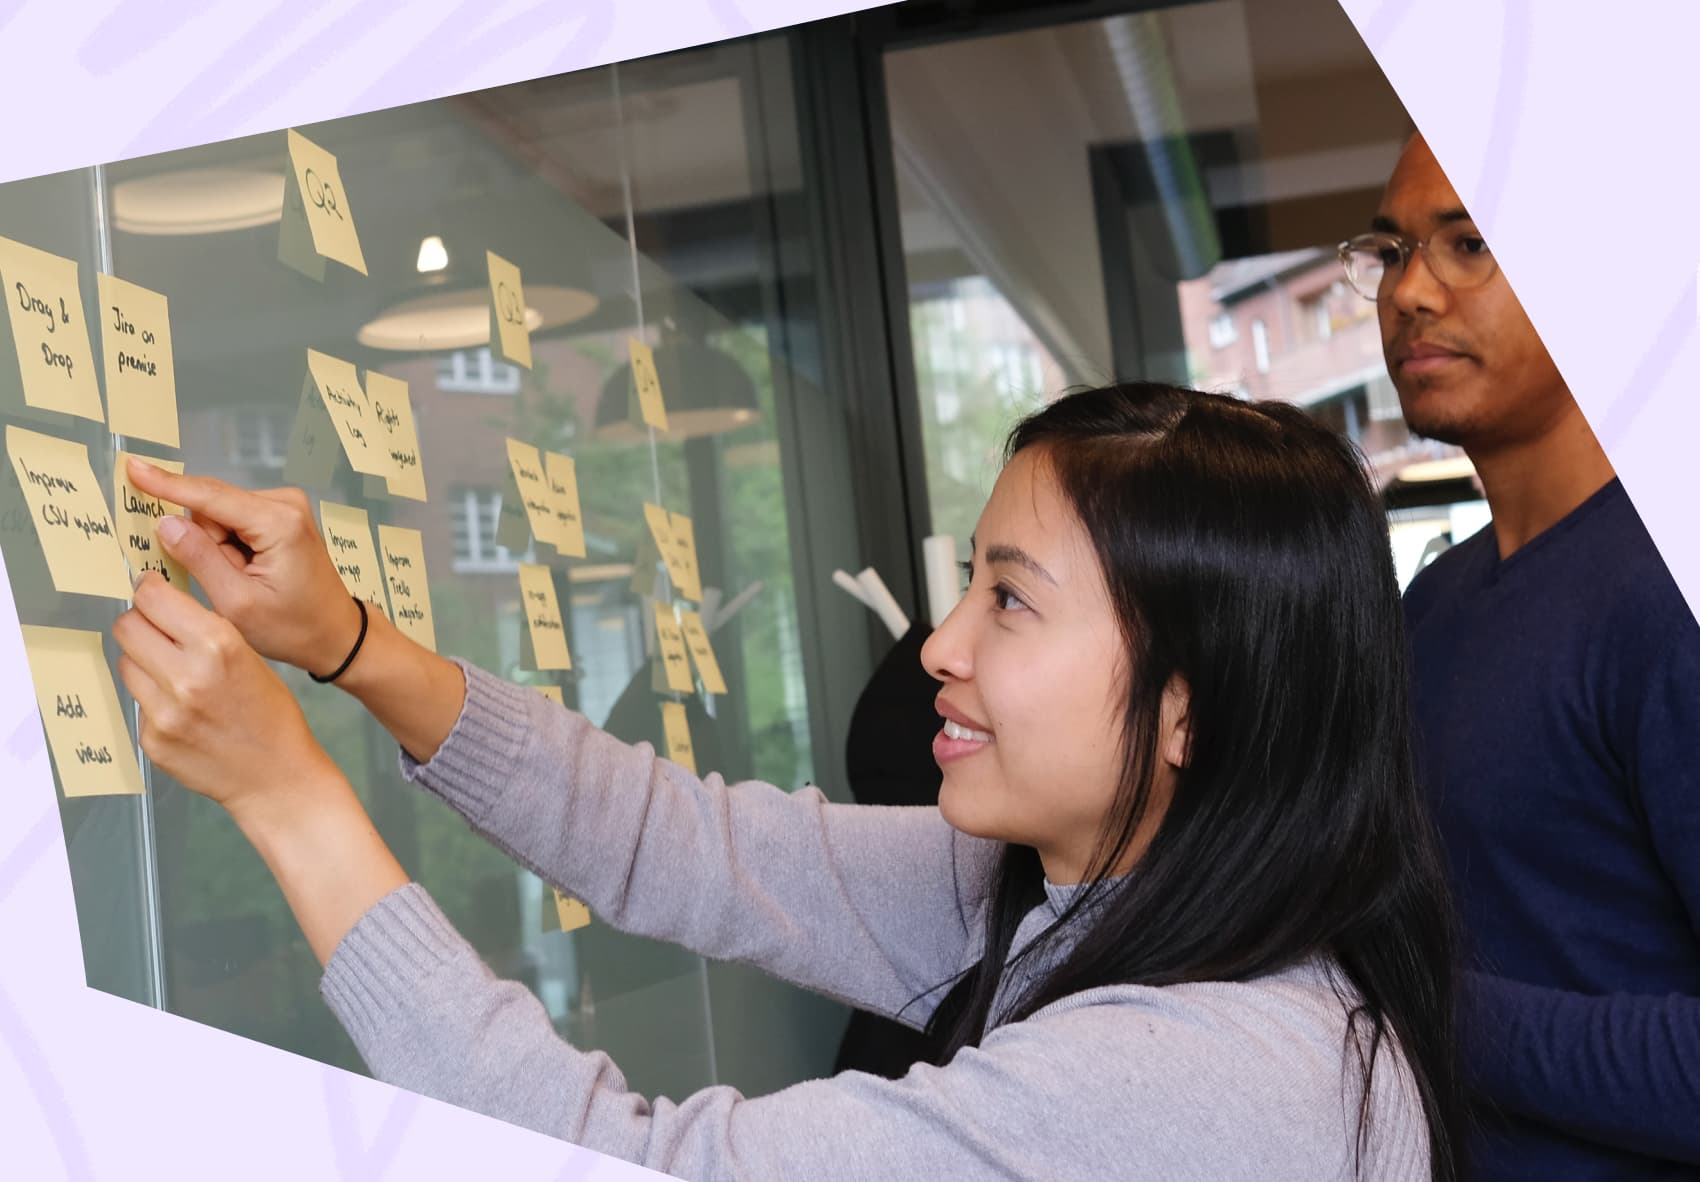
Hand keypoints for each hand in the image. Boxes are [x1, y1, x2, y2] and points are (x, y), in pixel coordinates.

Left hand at [114, 571, 338, 823]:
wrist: (278, 777)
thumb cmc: (272, 715)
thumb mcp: (251, 657)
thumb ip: (205, 632)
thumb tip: (161, 608)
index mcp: (218, 646)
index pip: (152, 598)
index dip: (150, 590)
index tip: (152, 591)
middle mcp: (186, 676)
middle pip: (128, 627)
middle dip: (140, 624)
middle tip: (157, 632)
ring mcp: (163, 712)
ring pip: (126, 664)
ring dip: (144, 663)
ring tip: (174, 676)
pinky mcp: (152, 740)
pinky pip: (137, 703)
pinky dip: (153, 701)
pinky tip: (182, 712)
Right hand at [126, 458, 360, 676]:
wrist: (334, 632)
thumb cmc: (292, 626)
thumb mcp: (237, 603)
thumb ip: (199, 559)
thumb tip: (166, 522)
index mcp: (277, 523)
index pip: (209, 496)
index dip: (167, 484)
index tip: (134, 468)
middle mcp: (285, 503)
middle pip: (212, 507)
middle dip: (204, 543)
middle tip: (228, 582)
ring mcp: (286, 506)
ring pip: (220, 515)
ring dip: (218, 548)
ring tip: (243, 581)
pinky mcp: (282, 514)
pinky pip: (234, 521)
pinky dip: (230, 546)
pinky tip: (247, 572)